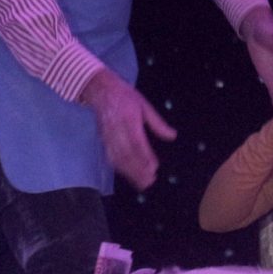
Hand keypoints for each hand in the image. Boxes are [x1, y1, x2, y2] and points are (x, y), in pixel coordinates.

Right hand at [80, 68, 176, 189]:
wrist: (100, 89)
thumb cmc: (125, 96)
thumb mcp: (144, 105)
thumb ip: (157, 123)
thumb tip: (172, 136)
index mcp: (129, 118)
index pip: (137, 141)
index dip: (145, 156)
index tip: (155, 168)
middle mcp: (117, 129)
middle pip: (127, 154)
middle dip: (138, 170)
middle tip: (150, 182)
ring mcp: (108, 136)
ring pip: (118, 158)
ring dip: (129, 173)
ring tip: (142, 184)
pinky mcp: (103, 140)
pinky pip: (110, 157)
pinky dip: (120, 168)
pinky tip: (128, 176)